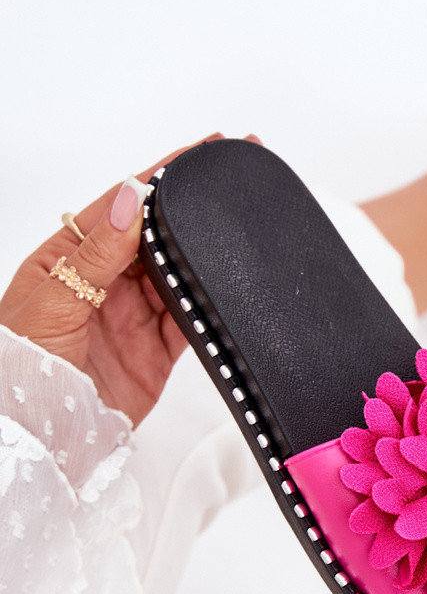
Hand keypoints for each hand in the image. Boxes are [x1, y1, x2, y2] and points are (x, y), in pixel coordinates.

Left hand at [0, 134, 260, 427]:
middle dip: (193, 210)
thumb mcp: (52, 304)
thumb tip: (129, 196)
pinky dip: (210, 307)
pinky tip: (227, 288)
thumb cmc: (19, 373)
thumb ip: (95, 254)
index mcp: (65, 259)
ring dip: (205, 256)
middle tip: (232, 180)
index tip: (199, 152)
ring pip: (178, 276)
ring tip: (237, 231)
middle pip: (155, 236)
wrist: (37, 440)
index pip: (119, 206)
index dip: (160, 176)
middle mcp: (100, 284)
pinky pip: (190, 322)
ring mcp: (130, 318)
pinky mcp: (154, 355)